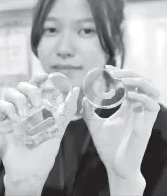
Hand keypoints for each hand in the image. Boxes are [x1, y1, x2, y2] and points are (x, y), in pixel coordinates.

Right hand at [0, 73, 79, 195]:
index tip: (44, 76)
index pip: (35, 87)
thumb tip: (76, 90)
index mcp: (36, 108)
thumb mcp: (58, 130)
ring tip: (25, 114)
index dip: (38, 79)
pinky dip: (7, 108)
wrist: (30, 170)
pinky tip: (15, 118)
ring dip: (18, 99)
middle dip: (29, 89)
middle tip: (36, 103)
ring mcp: (10, 115)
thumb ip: (67, 111)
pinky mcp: (0, 122)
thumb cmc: (44, 152)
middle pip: (21, 86)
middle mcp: (22, 108)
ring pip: (9, 93)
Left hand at [82, 66, 159, 193]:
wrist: (116, 166)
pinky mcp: (145, 126)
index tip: (106, 68)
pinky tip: (128, 95)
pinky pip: (152, 106)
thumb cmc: (108, 147)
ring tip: (120, 80)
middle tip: (111, 73)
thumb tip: (83, 97)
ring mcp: (143, 117)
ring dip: (137, 82)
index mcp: (128, 107)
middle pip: (142, 83)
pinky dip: (141, 97)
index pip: (130, 84)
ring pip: (152, 91)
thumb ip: (89, 112)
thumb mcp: (94, 125)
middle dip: (128, 73)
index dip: (121, 73)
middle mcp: (138, 109)